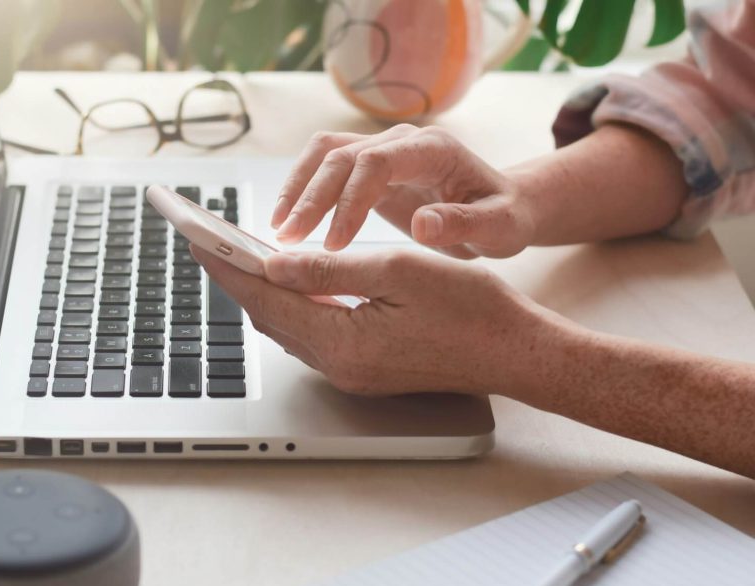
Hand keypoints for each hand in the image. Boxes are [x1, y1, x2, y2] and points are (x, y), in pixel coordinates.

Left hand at [193, 245, 554, 396]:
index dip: (229, 266)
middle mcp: (341, 367)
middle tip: (214, 244)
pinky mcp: (366, 371)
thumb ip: (331, 267)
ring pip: (290, 329)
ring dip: (267, 294)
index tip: (198, 238)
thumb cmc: (470, 309)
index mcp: (344, 342)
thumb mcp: (399, 271)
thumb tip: (277, 263)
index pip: (267, 298)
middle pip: (271, 318)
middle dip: (239, 280)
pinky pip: (316, 337)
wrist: (514, 352)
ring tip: (247, 258)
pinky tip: (297, 285)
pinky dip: (298, 308)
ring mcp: (353, 374)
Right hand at [271, 124, 534, 258]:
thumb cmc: (504, 217)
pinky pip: (327, 168)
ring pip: (325, 154)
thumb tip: (423, 225)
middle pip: (341, 154)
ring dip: (298, 189)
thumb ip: (466, 223)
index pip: (376, 162)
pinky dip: (304, 190)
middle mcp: (403, 142)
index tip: (335, 245)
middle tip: (289, 241)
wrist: (502, 206)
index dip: (349, 200)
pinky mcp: (370, 168)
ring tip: (279, 230)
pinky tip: (291, 221)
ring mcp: (384, 151)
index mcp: (434, 150)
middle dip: (311, 197)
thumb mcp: (500, 227)